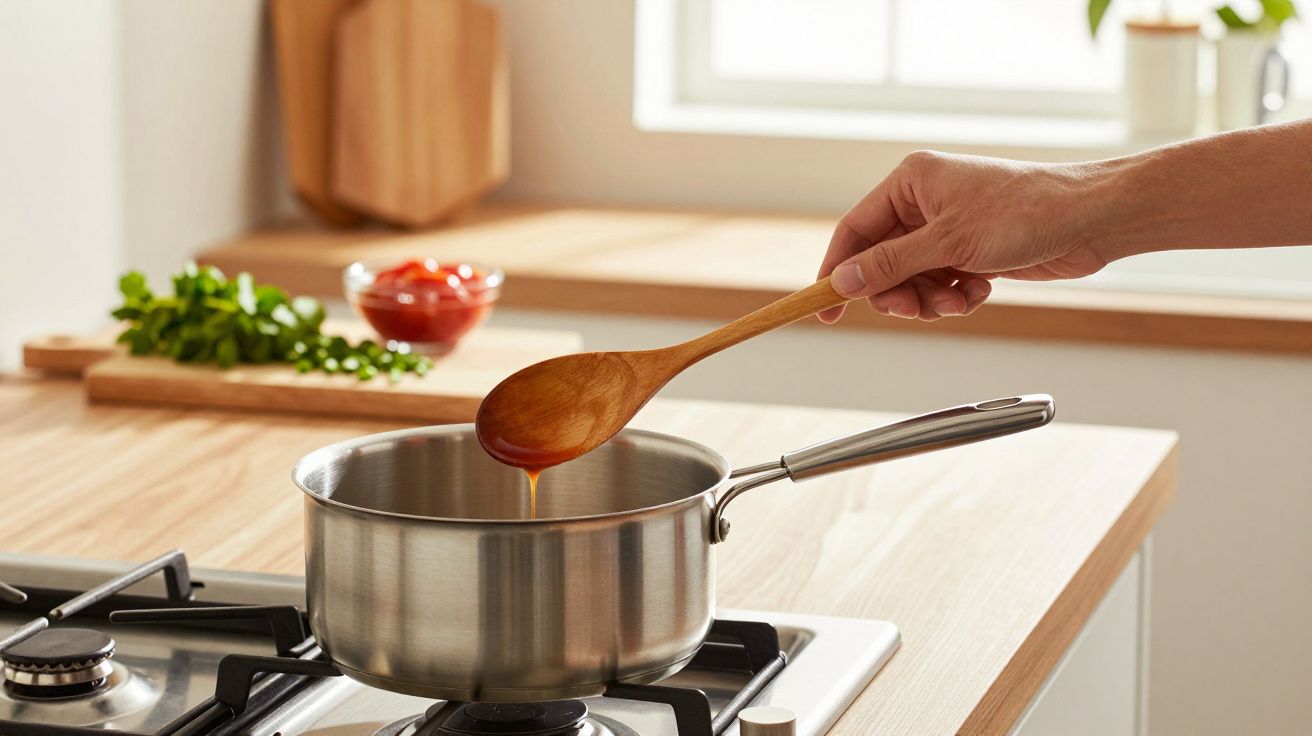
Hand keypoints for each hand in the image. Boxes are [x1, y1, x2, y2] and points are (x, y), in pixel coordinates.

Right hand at [817, 151, 1112, 322]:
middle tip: (914, 308)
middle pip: (881, 262)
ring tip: (957, 299)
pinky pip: (940, 284)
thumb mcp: (948, 243)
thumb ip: (890, 265)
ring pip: (911, 279)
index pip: (854, 230)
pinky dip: (954, 297)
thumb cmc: (1025, 212)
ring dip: (929, 299)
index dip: (836, 271)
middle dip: (897, 292)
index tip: (825, 308)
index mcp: (911, 182)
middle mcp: (925, 203)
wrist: (1090, 220)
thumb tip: (843, 282)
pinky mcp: (970, 251)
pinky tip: (978, 291)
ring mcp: (948, 228)